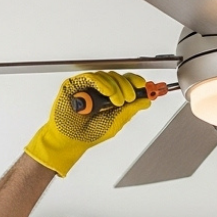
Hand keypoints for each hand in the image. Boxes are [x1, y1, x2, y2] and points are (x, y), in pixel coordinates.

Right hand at [24, 72, 151, 175]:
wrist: (69, 141)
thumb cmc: (88, 134)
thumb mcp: (116, 122)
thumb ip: (130, 110)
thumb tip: (146, 101)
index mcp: (110, 98)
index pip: (125, 84)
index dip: (135, 82)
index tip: (145, 86)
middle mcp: (99, 90)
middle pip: (117, 77)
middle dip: (127, 86)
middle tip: (130, 98)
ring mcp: (87, 87)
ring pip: (106, 76)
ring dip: (116, 87)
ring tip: (117, 102)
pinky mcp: (74, 85)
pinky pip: (90, 77)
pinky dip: (102, 83)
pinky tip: (108, 93)